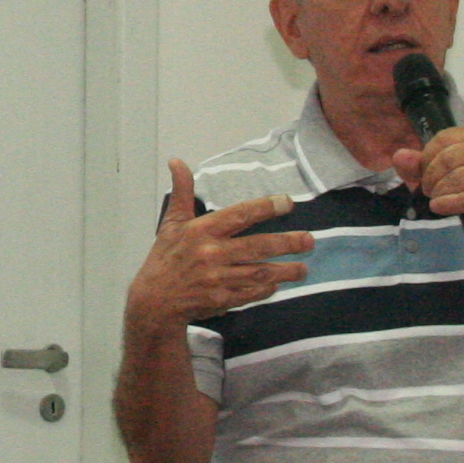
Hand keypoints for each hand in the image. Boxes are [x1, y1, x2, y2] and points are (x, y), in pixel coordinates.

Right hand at [128, 160, 312, 329]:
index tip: (288, 202)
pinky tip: (277, 284)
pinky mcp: (221, 300)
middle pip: (257, 246)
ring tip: (304, 268)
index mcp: (201, 231)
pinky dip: (265, 289)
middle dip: (286, 243)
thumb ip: (182, 191)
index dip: (265, 207)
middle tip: (309, 241)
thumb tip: (176, 161)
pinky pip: (250, 294)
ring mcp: (218, 279)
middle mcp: (211, 254)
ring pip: (259, 273)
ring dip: (284, 271)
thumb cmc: (166, 258)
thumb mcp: (171, 222)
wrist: (154, 301)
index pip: (239, 215)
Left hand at [394, 125, 463, 245]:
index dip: (426, 158)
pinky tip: (440, 208)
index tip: (425, 176)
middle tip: (431, 193)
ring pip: (456, 177)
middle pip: (447, 157)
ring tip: (439, 201)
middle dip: (431, 178)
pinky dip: (449, 203)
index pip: (443, 138)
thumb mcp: (442, 179)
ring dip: (440, 193)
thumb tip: (400, 156)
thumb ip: (419, 167)